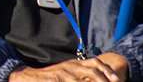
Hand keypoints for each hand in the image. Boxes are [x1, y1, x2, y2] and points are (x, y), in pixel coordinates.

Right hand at [9, 55, 127, 81]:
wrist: (26, 76)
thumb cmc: (47, 77)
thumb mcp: (64, 72)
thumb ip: (77, 74)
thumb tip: (92, 78)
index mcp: (74, 64)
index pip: (94, 62)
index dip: (107, 70)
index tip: (116, 79)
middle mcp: (70, 67)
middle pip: (92, 70)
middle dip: (104, 79)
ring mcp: (64, 73)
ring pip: (84, 78)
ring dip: (95, 81)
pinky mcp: (57, 79)